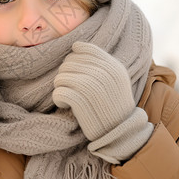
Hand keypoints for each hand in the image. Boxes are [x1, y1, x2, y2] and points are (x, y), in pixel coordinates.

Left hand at [53, 42, 152, 162]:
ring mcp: (92, 87)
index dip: (74, 58)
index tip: (76, 73)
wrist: (120, 133)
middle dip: (65, 74)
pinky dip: (58, 98)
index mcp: (113, 66)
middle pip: (68, 62)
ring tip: (69, 96)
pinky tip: (65, 104)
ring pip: (61, 76)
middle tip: (71, 88)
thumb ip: (101, 62)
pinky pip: (58, 92)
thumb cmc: (113, 104)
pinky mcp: (81, 102)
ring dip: (60, 87)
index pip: (84, 49)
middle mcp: (104, 74)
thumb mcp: (116, 80)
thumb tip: (76, 46)